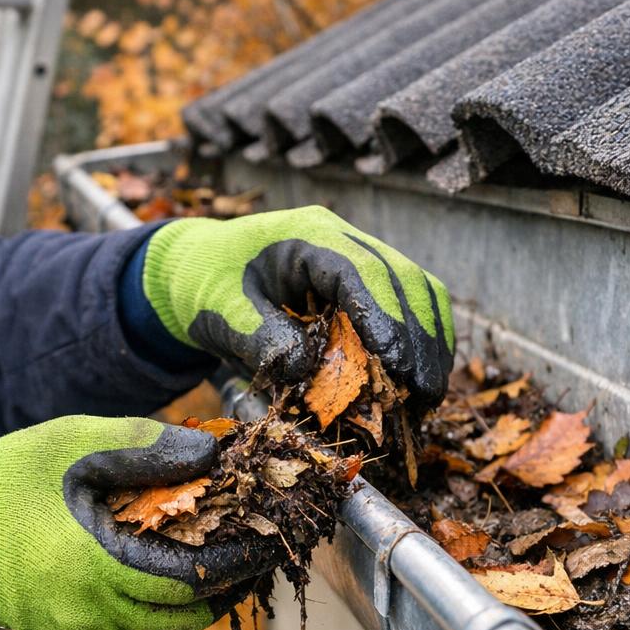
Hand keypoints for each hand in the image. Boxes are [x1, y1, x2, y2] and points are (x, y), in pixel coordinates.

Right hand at [0, 417, 276, 629]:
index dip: (236, 562)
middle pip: (186, 613)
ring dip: (195, 598)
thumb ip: (147, 448)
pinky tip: (163, 570)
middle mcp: (92, 617)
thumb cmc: (7, 482)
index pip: (193, 579)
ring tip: (218, 559)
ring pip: (163, 628)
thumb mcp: (75, 445)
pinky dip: (158, 606)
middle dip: (225, 583)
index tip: (266, 541)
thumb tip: (213, 454)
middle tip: (250, 549)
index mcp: (96, 567)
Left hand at [143, 205, 454, 399]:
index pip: (360, 272)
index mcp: (305, 235)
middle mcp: (341, 238)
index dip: (385, 318)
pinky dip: (422, 338)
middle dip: (419, 338)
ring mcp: (358, 254)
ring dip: (430, 341)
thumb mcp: (222, 315)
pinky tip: (422, 376)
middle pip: (402, 279)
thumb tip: (303, 370)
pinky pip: (409, 302)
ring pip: (417, 289)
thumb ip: (260, 338)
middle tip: (425, 393)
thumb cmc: (208, 288)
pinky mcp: (364, 279)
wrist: (200, 271)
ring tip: (430, 393)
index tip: (398, 365)